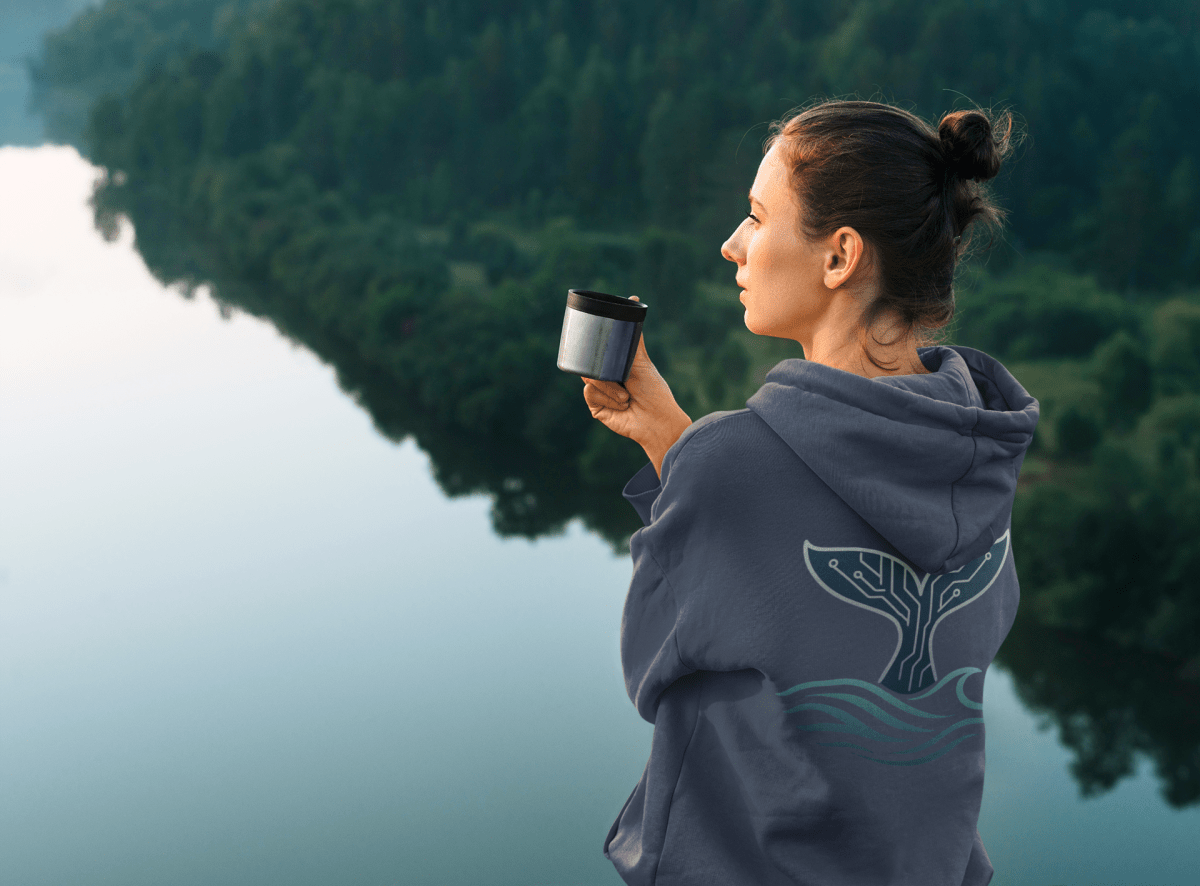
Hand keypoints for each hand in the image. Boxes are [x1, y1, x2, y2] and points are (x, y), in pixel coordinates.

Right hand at [582, 297, 691, 473]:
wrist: (658, 420)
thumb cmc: (655, 392)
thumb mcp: (642, 361)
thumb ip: (635, 336)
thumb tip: (632, 300)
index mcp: (614, 367)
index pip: (596, 354)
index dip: (591, 350)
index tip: (592, 341)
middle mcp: (605, 380)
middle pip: (589, 365)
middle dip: (605, 370)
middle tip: (623, 377)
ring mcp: (599, 395)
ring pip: (589, 379)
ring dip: (611, 387)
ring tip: (627, 396)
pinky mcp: (596, 409)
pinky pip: (590, 394)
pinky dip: (607, 398)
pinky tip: (622, 405)